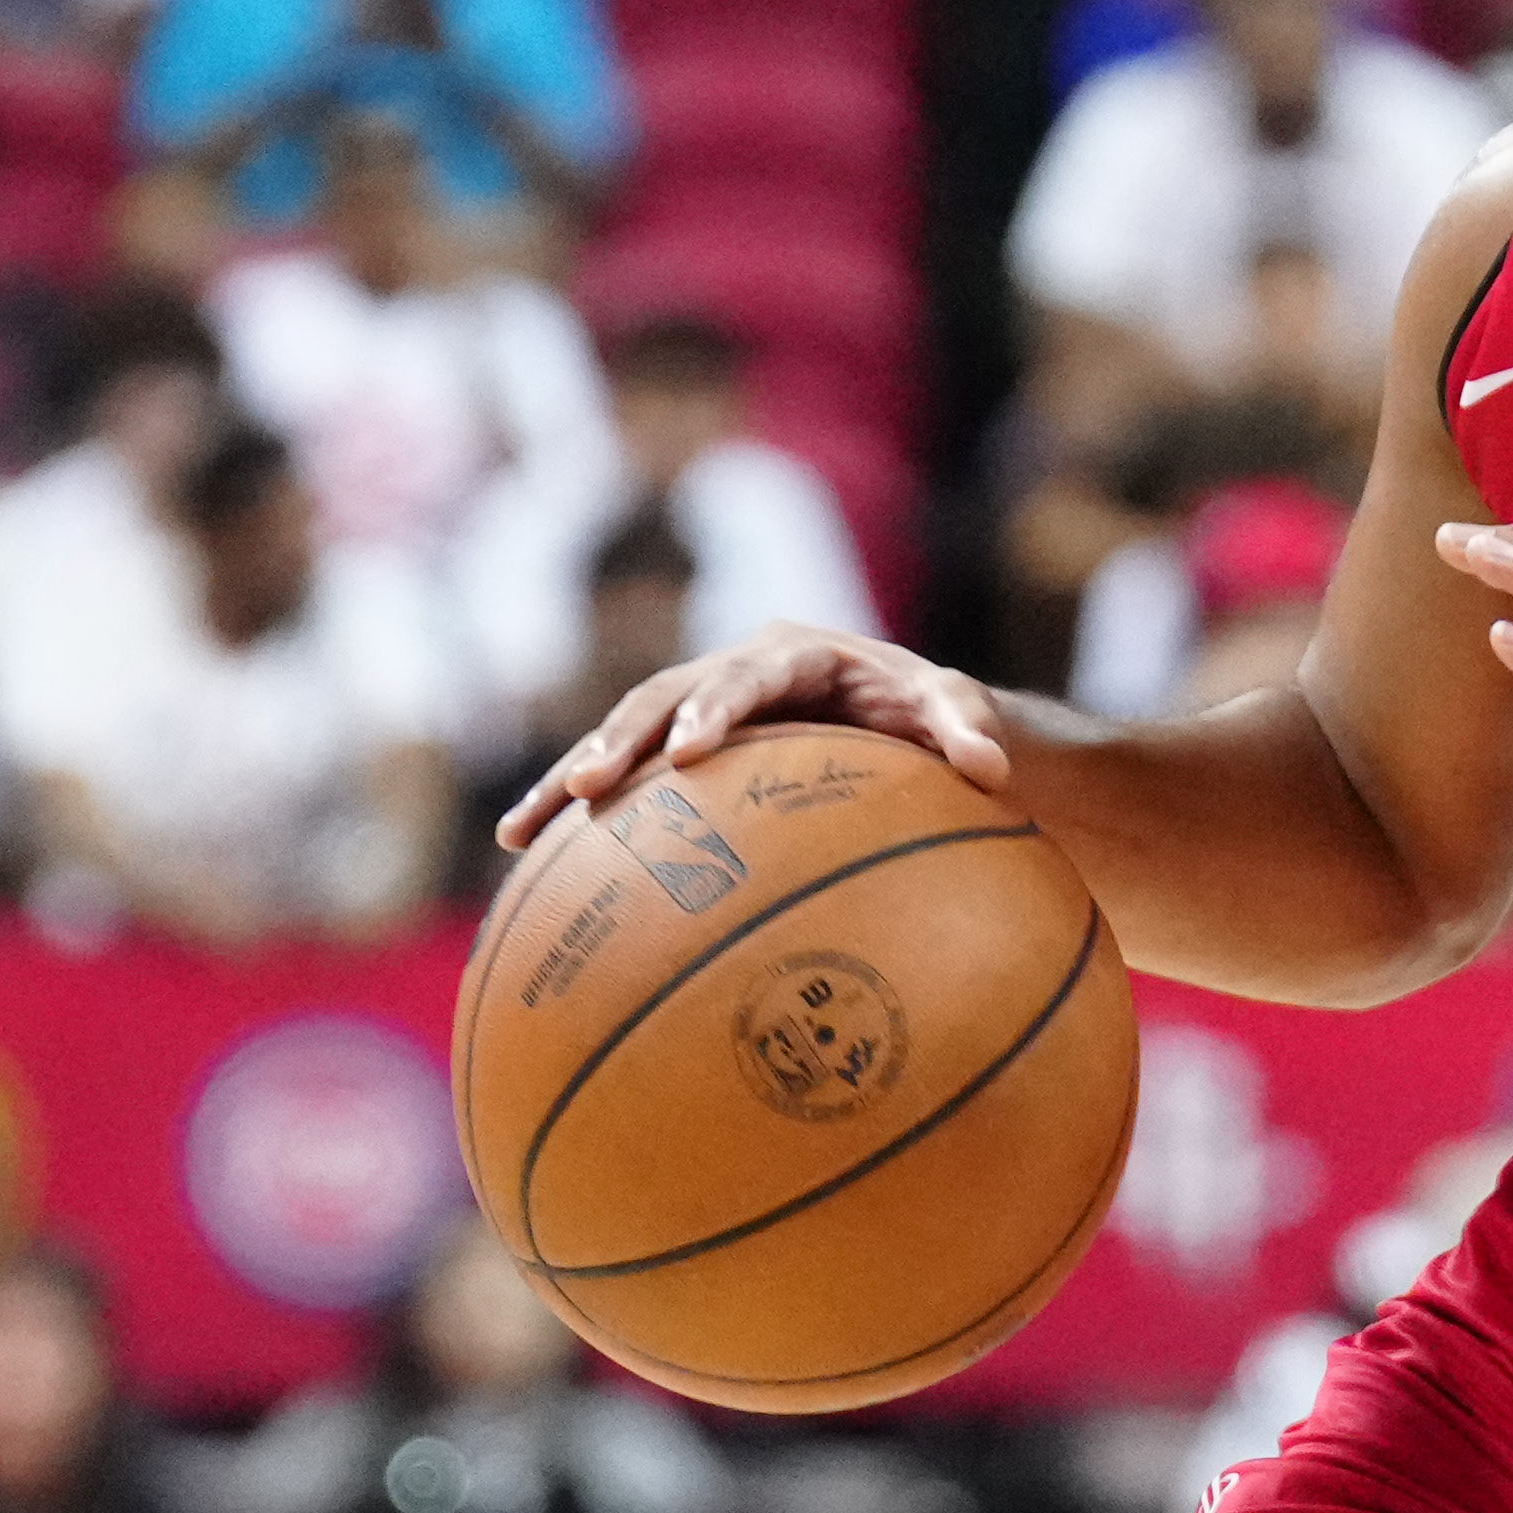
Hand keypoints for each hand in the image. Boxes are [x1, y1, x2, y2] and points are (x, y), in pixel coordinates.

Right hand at [497, 621, 1014, 847]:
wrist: (903, 724)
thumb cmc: (934, 718)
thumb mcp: (958, 713)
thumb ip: (968, 727)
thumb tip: (990, 769)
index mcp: (793, 655)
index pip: (745, 676)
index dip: (714, 708)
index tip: (689, 752)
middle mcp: (731, 674)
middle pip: (660, 699)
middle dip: (621, 741)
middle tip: (592, 787)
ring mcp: (695, 712)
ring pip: (621, 740)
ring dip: (571, 781)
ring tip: (522, 832)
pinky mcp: (676, 755)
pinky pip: (622, 785)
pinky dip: (572, 815)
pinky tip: (522, 857)